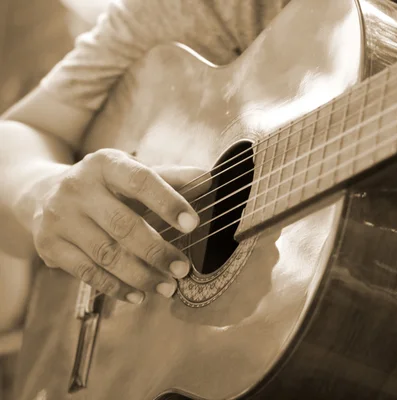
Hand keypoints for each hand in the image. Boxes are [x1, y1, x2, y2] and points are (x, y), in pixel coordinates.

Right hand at [30, 149, 210, 303]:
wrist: (43, 193)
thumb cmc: (105, 186)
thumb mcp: (132, 174)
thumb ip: (170, 179)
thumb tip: (208, 179)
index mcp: (105, 164)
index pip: (141, 181)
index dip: (168, 203)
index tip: (193, 224)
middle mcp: (78, 187)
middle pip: (124, 225)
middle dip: (157, 251)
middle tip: (183, 270)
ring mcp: (59, 217)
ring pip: (107, 254)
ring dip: (141, 275)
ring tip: (168, 287)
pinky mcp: (49, 245)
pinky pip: (87, 272)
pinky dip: (116, 287)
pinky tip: (139, 295)